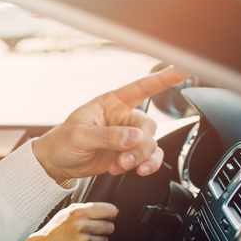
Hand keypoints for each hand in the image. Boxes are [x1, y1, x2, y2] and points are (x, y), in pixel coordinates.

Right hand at [26, 202, 117, 240]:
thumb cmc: (54, 230)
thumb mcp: (66, 212)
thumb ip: (87, 209)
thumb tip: (112, 211)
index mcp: (78, 212)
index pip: (110, 210)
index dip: (111, 214)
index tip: (108, 217)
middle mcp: (82, 225)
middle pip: (110, 227)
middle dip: (104, 229)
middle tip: (90, 231)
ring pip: (105, 240)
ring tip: (82, 240)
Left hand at [32, 66, 189, 182]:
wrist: (56, 163)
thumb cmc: (63, 142)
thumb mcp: (80, 136)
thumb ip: (108, 136)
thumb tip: (134, 137)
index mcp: (111, 103)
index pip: (141, 87)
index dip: (163, 78)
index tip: (183, 69)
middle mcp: (123, 117)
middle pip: (148, 127)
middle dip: (139, 146)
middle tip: (122, 159)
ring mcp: (128, 136)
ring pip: (150, 145)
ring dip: (140, 158)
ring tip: (120, 166)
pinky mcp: (129, 153)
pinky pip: (150, 157)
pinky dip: (145, 165)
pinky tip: (131, 171)